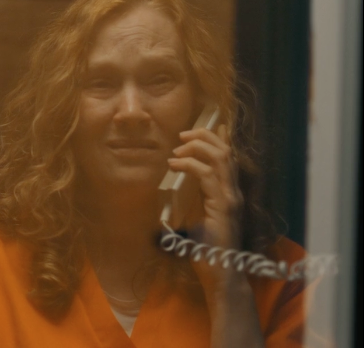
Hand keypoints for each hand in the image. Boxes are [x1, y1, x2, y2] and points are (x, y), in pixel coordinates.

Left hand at [168, 124, 242, 249]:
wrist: (221, 276)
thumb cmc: (208, 253)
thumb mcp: (196, 221)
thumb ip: (192, 205)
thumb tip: (175, 196)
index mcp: (228, 194)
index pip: (227, 159)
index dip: (217, 139)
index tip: (197, 131)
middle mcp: (233, 193)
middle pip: (226, 152)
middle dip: (204, 137)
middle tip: (182, 136)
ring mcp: (231, 199)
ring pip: (221, 158)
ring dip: (197, 148)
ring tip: (177, 149)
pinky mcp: (224, 207)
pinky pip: (209, 176)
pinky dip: (190, 165)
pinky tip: (175, 165)